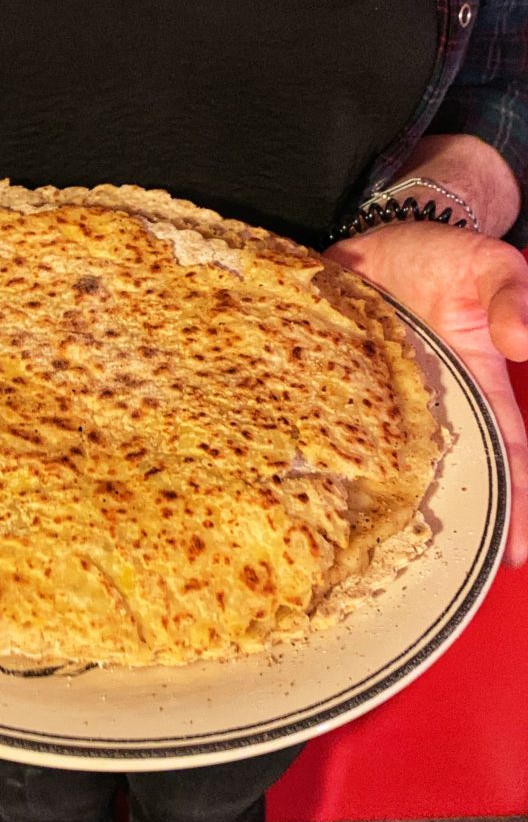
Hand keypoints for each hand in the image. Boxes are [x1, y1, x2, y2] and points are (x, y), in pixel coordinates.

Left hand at [325, 223, 527, 566]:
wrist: (378, 238)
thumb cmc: (442, 259)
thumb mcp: (490, 269)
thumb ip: (514, 299)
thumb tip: (525, 341)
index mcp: (475, 389)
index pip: (507, 457)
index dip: (516, 505)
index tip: (516, 553)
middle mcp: (428, 409)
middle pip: (446, 479)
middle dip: (452, 529)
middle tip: (446, 584)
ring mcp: (378, 405)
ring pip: (387, 471)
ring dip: (388, 513)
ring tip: (378, 566)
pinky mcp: (333, 393)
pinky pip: (332, 437)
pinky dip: (329, 470)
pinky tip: (315, 506)